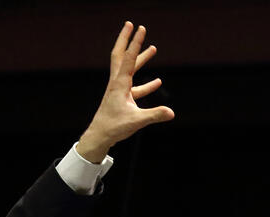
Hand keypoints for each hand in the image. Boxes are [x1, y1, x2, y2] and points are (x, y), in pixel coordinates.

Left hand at [77, 21, 174, 162]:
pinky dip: (145, 84)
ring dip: (141, 59)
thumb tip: (171, 113)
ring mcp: (118, 91)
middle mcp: (117, 84)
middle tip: (131, 25)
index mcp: (119, 85)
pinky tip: (158, 81)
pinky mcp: (121, 99)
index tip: (141, 28)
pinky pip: (135, 87)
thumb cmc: (113, 128)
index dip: (135, 43)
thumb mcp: (136, 121)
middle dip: (126, 40)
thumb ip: (154, 115)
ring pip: (129, 70)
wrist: (98, 137)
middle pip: (120, 56)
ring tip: (153, 48)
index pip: (128, 58)